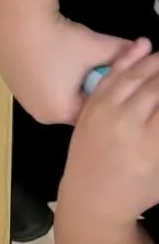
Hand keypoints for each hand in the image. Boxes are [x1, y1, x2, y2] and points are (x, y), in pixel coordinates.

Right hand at [4, 13, 138, 125]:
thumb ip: (123, 54)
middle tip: (81, 63)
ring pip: (51, 93)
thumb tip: (142, 50)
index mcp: (61, 112)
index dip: (98, 92)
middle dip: (79, 87)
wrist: (18, 16)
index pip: (91, 111)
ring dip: (60, 80)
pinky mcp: (8, 80)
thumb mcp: (96, 47)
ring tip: (61, 55)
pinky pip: (34, 82)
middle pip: (70, 105)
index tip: (98, 74)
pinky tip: (44, 51)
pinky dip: (42, 71)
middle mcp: (38, 111)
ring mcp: (21, 96)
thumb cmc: (58, 39)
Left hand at [64, 39, 158, 220]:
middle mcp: (127, 124)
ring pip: (134, 76)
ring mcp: (105, 112)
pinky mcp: (91, 106)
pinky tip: (142, 46)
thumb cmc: (137, 190)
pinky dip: (128, 59)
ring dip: (154, 60)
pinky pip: (111, 76)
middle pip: (155, 87)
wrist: (91, 198)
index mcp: (150, 144)